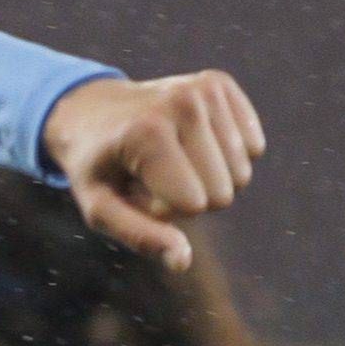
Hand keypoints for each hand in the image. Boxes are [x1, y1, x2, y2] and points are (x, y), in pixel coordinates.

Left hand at [43, 71, 264, 267]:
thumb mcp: (100, 208)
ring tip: (170, 157)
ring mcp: (205, 89)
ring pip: (242, 173)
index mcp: (148, 134)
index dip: (166, 211)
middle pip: (224, 192)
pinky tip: (192, 141)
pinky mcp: (220, 84)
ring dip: (208, 176)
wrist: (91, 109)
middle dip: (192, 196)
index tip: (137, 189)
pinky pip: (254, 146)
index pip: (195, 205)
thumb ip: (140, 237)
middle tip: (154, 174)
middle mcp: (183, 104)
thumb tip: (183, 261)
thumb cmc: (96, 166)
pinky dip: (227, 154)